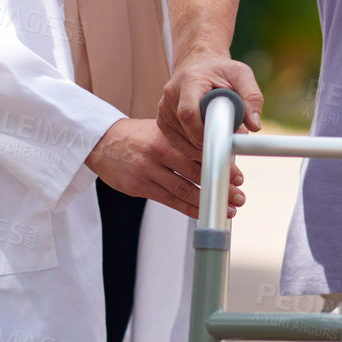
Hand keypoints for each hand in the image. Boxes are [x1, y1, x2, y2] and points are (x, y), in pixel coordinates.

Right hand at [86, 118, 244, 219]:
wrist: (102, 142)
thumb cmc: (137, 136)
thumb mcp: (161, 129)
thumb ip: (186, 140)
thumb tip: (218, 149)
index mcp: (167, 136)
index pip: (200, 151)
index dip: (221, 165)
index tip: (238, 176)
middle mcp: (158, 153)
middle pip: (196, 172)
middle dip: (220, 186)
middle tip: (238, 196)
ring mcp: (148, 171)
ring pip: (184, 190)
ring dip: (208, 201)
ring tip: (228, 209)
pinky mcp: (139, 187)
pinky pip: (169, 201)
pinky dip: (188, 208)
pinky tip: (202, 212)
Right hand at [159, 53, 264, 151]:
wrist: (198, 64)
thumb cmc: (221, 70)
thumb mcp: (241, 74)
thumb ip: (252, 97)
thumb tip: (255, 126)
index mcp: (188, 82)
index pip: (189, 114)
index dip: (207, 132)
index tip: (226, 140)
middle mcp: (171, 96)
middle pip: (187, 132)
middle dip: (210, 142)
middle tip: (229, 139)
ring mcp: (164, 110)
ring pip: (183, 143)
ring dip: (203, 147)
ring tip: (218, 133)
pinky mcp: (162, 122)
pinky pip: (178, 145)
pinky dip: (194, 148)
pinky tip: (206, 139)